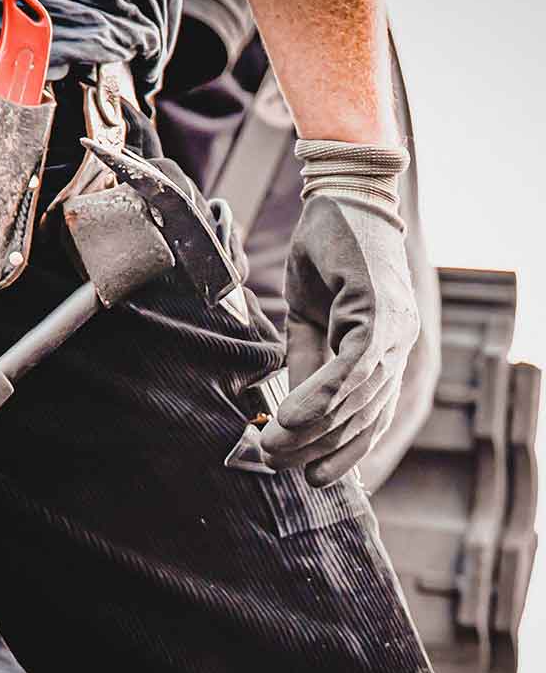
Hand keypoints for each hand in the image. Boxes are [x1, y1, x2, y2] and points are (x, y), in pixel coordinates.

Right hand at [261, 192, 418, 486]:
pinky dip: (320, 396)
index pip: (370, 416)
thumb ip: (308, 362)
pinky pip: (352, 368)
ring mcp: (395, 331)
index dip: (343, 452)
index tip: (310, 476)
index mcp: (387, 350)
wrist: (344, 196)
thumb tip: (292, 409)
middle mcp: (400, 346)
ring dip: (311, 430)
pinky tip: (292, 419)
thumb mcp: (312, 317)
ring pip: (356, 400)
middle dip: (316, 448)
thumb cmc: (329, 252)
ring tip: (272, 449)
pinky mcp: (379, 312)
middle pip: (361, 416)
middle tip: (273, 465)